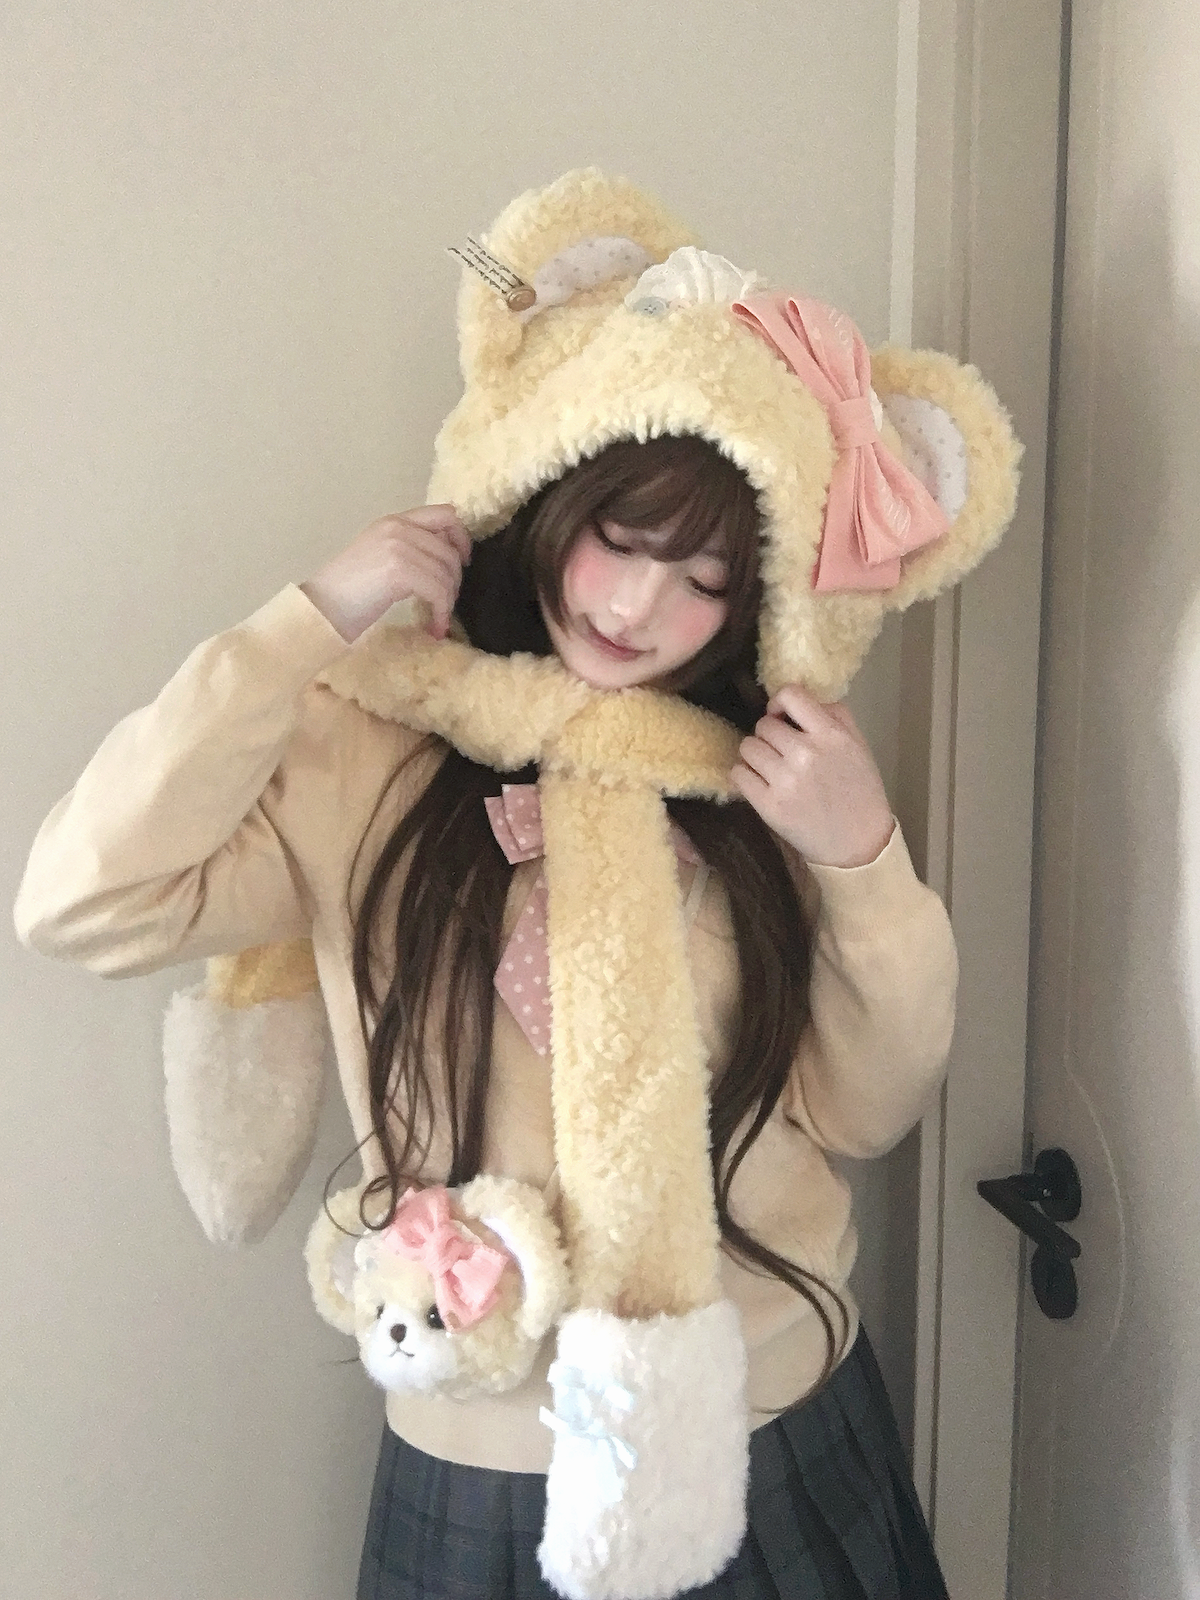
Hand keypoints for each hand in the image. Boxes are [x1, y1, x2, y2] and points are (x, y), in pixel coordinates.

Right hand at [300, 505, 471, 643]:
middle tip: (444, 604)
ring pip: (447, 573)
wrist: (321, 606)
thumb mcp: (380, 556)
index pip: (446, 514)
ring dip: (447, 602)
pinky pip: (438, 592)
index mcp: (394, 521)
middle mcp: (398, 527)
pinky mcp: (399, 570)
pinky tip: (434, 629)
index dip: (462, 539)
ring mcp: (398, 546)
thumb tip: (448, 561)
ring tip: (437, 620)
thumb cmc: (347, 591)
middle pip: (450, 550)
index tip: (461, 563)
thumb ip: (410, 549)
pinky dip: (441, 613)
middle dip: (454, 582)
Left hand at [730, 685, 894, 866]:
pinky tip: (761, 783)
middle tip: (782, 752)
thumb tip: (795, 698)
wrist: (858, 843)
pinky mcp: (768, 805)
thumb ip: (833, 714)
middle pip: (763, 725)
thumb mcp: (857, 744)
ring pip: (747, 748)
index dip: (779, 703)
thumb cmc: (859, 790)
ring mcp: (784, 781)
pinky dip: (746, 776)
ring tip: (772, 768)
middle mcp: (805, 754)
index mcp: (830, 735)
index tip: (782, 716)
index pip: (790, 695)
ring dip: (756, 755)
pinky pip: (738, 774)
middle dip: (770, 736)